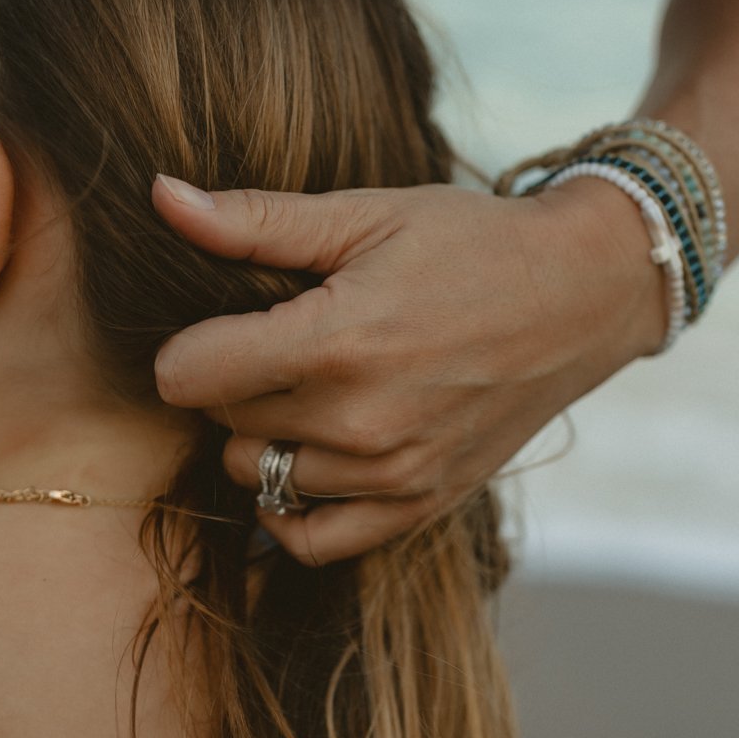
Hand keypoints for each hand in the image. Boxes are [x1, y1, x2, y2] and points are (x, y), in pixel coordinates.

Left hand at [151, 171, 666, 562]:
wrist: (580, 296)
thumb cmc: (469, 243)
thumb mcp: (364, 215)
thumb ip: (254, 220)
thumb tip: (158, 196)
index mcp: (336, 341)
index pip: (188, 376)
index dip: (188, 347)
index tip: (222, 324)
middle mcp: (360, 421)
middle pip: (224, 424)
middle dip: (234, 384)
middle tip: (280, 346)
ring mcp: (393, 473)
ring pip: (260, 478)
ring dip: (266, 440)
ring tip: (310, 391)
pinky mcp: (419, 505)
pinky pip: (313, 541)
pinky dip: (292, 509)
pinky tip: (308, 461)